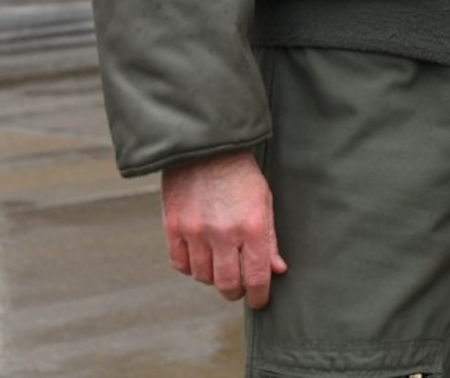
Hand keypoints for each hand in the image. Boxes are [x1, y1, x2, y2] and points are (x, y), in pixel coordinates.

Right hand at [160, 149, 287, 307]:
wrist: (205, 149)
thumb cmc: (241, 175)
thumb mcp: (264, 201)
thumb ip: (270, 238)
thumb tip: (277, 271)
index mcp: (252, 226)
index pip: (256, 276)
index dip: (259, 295)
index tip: (260, 300)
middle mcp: (223, 233)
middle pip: (227, 284)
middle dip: (236, 291)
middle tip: (239, 288)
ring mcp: (195, 231)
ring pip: (203, 276)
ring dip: (213, 277)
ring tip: (220, 264)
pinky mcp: (173, 227)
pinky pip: (180, 264)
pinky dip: (191, 266)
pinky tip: (200, 256)